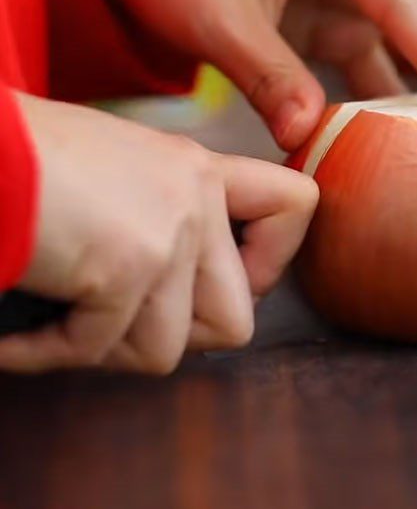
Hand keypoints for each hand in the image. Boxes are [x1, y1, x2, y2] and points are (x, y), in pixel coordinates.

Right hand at [0, 93, 317, 373]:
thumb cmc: (24, 155)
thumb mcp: (119, 167)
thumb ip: (169, 213)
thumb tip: (187, 292)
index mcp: (198, 169)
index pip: (297, 205)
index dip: (271, 260)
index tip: (229, 274)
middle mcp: (197, 195)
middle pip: (237, 318)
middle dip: (172, 337)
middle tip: (117, 319)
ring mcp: (170, 230)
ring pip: (170, 349)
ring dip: (107, 348)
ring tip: (62, 317)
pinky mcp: (129, 264)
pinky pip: (100, 350)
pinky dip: (50, 352)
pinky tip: (20, 330)